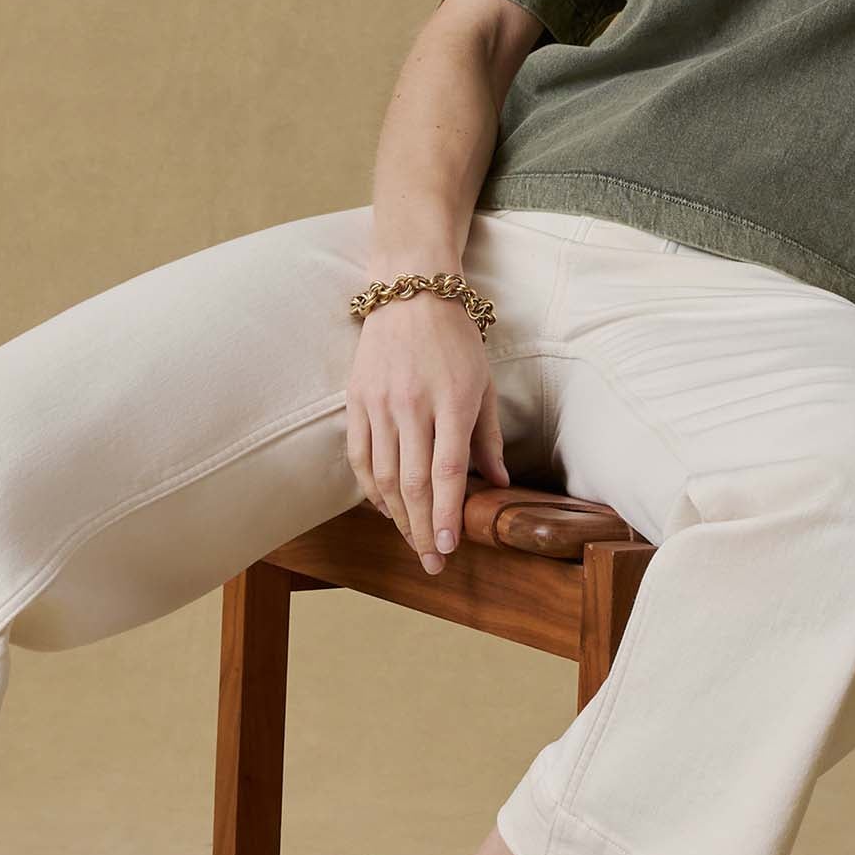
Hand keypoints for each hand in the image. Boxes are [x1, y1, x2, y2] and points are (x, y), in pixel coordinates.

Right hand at [344, 295, 510, 575]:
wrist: (410, 292)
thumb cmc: (456, 339)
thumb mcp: (484, 384)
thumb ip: (488, 437)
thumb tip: (498, 483)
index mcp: (451, 401)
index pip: (446, 472)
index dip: (446, 515)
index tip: (449, 548)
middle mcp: (411, 405)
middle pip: (413, 483)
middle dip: (422, 529)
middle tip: (431, 562)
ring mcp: (379, 403)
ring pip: (384, 476)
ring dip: (398, 516)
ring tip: (412, 540)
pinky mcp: (356, 400)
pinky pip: (360, 456)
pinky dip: (371, 488)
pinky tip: (385, 508)